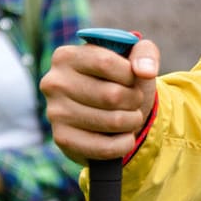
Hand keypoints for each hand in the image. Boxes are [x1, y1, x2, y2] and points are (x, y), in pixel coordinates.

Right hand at [43, 37, 160, 163]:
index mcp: (66, 56)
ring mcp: (55, 113)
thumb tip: (146, 71)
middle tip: (134, 101)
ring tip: (130, 116)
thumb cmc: (120, 79)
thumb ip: (145, 53)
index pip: (106, 62)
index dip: (130, 74)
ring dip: (133, 121)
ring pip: (113, 121)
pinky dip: (125, 143)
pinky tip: (125, 137)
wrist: (107, 112)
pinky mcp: (62, 139)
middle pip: (112, 95)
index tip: (132, 78)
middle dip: (134, 100)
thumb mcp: (134, 58)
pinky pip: (105, 147)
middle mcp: (54, 83)